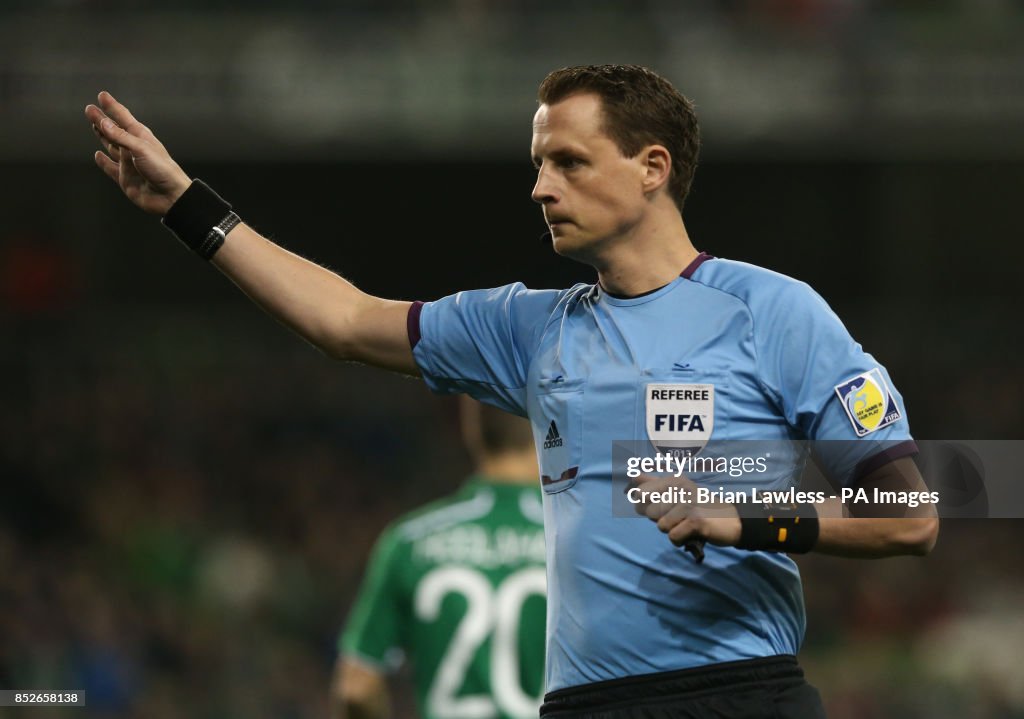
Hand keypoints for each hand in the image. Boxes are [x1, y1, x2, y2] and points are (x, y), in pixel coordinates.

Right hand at [84, 91, 190, 215]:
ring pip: (111, 146)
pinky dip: (103, 161)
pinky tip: (97, 155)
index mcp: (141, 137)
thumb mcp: (141, 149)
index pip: (123, 117)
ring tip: (94, 125)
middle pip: (114, 130)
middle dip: (101, 120)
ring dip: (102, 136)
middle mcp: (134, 148)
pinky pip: (110, 168)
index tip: (102, 95)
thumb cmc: (162, 170)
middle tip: (89, 109)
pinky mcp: (125, 178)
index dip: (112, 107)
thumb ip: (121, 136)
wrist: (171, 197)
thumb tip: (103, 122)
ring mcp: (128, 164)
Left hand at [632, 473, 741, 548]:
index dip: (642, 504)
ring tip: (687, 525)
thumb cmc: (700, 507)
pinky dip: (680, 541)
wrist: (733, 520)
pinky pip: (672, 537)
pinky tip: (692, 534)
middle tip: (679, 518)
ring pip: (660, 526)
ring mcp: (688, 503)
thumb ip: (654, 484)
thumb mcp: (678, 491)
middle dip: (660, 520)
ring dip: (672, 531)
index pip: (639, 491)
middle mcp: (680, 488)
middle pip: (648, 512)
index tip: (661, 508)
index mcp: (673, 480)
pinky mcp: (696, 521)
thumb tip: (631, 476)